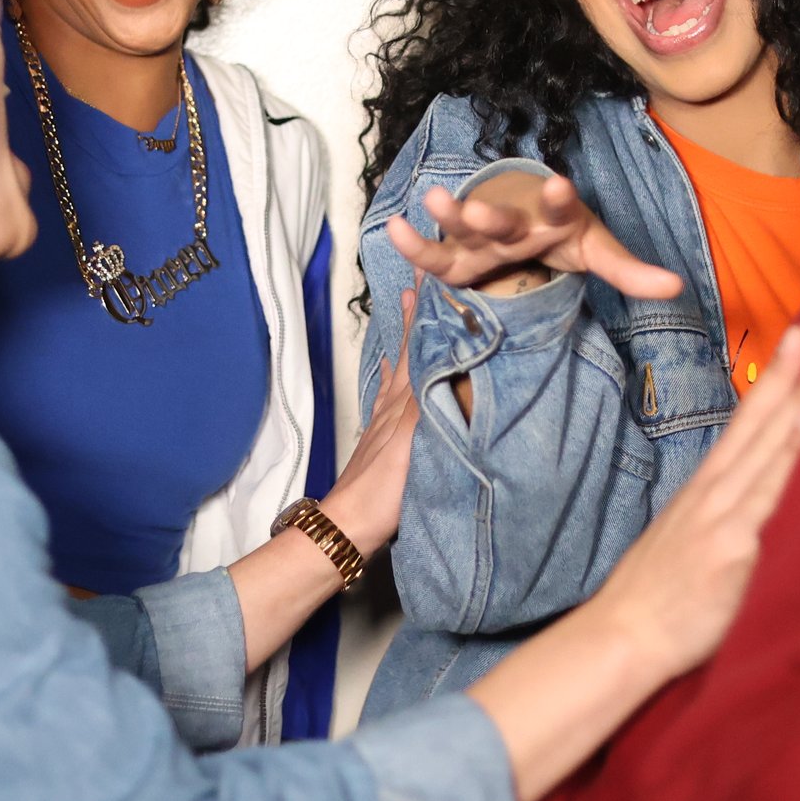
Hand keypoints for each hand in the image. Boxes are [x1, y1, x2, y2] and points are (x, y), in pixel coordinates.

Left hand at [322, 291, 420, 552]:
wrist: (350, 525)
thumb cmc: (384, 487)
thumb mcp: (413, 441)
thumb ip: (429, 401)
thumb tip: (449, 357)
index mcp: (403, 400)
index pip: (416, 345)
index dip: (425, 312)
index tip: (434, 275)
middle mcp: (394, 403)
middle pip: (407, 349)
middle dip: (417, 314)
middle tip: (424, 277)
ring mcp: (386, 420)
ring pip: (401, 366)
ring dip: (407, 337)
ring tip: (409, 307)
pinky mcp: (384, 439)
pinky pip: (391, 393)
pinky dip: (393, 373)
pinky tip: (389, 368)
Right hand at [384, 171, 682, 300]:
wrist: (527, 221)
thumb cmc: (562, 236)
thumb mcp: (598, 250)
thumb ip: (631, 270)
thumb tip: (677, 287)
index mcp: (555, 216)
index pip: (560, 206)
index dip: (558, 197)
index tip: (558, 184)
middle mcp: (515, 219)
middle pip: (503, 219)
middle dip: (490, 215)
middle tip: (479, 210)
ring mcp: (483, 235)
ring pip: (463, 227)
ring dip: (449, 216)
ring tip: (431, 199)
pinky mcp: (459, 256)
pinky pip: (435, 257)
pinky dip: (416, 246)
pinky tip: (394, 231)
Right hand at [576, 327, 799, 679]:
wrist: (625, 636)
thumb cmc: (655, 598)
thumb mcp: (684, 542)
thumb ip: (718, 520)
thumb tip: (749, 510)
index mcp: (704, 491)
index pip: (745, 427)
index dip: (770, 385)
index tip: (794, 348)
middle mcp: (713, 494)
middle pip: (758, 427)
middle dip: (787, 379)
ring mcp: (722, 517)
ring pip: (767, 450)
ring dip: (797, 406)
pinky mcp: (733, 546)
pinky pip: (770, 497)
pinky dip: (789, 459)